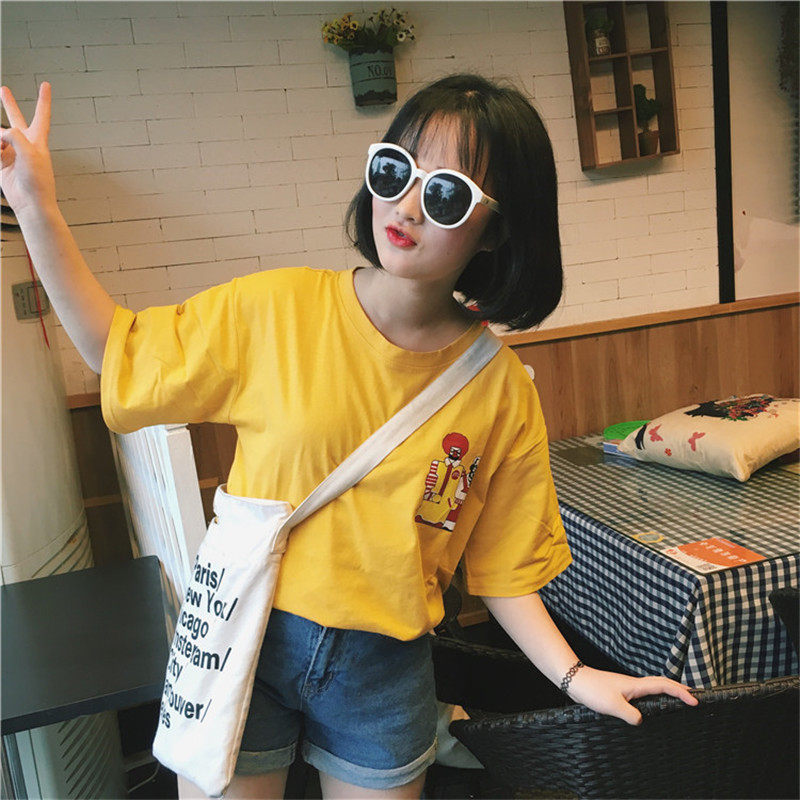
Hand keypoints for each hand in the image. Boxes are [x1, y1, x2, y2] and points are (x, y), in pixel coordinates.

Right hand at [0, 82, 57, 216]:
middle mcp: (26, 144)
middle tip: (3, 90)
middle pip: (16, 118)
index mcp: (38, 140)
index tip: (46, 85)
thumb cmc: (39, 182)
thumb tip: (1, 133)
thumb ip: (15, 136)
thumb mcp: (30, 153)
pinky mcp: (2, 163)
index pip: (42, 114)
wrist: (31, 203)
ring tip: (1, 151)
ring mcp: (12, 153)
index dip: (43, 99)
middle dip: (9, 104)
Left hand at [566, 665, 697, 724]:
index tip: (695, 701)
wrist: (574, 680)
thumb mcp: (613, 706)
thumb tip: (641, 721)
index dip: (681, 693)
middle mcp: (634, 684)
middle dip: (679, 690)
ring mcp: (627, 688)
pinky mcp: (620, 692)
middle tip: (695, 698)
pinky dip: (654, 696)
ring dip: (668, 692)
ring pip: (653, 688)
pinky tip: (652, 706)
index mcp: (636, 685)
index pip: (664, 686)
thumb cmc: (592, 690)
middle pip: (662, 684)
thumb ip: (630, 715)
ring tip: (679, 701)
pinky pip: (644, 694)